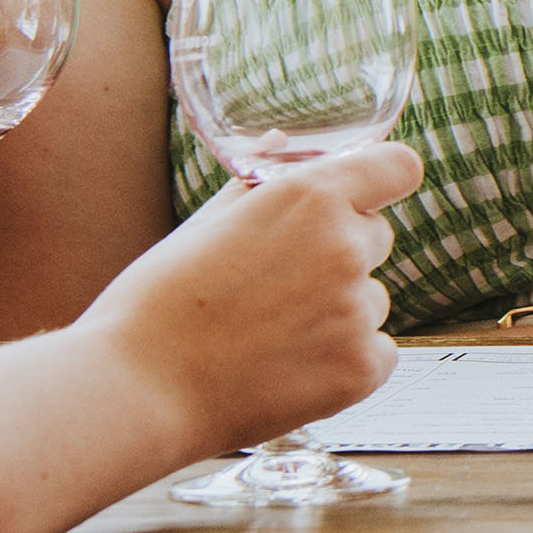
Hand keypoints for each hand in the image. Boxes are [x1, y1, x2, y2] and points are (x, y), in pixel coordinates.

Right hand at [78, 146, 418, 454]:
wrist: (134, 391)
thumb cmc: (155, 306)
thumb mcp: (202, 225)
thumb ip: (258, 183)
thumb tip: (281, 141)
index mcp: (310, 197)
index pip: (398, 167)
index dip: (384, 180)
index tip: (371, 195)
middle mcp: (346, 246)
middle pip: (377, 238)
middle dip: (339, 255)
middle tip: (275, 288)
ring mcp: (356, 309)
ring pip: (371, 301)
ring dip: (337, 314)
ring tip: (266, 338)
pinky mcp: (360, 368)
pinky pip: (377, 355)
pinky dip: (344, 364)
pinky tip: (288, 371)